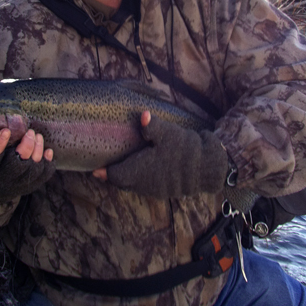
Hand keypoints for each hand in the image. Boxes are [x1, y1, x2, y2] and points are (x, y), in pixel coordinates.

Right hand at [0, 129, 54, 201]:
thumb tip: (7, 119)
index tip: (6, 131)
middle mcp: (1, 178)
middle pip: (16, 164)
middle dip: (26, 146)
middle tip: (30, 132)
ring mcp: (17, 183)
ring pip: (32, 169)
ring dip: (38, 150)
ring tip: (38, 136)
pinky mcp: (30, 185)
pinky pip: (43, 174)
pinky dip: (47, 161)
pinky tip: (48, 150)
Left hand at [103, 112, 228, 198]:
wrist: (210, 166)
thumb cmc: (186, 149)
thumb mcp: (168, 133)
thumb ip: (152, 125)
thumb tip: (143, 115)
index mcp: (140, 172)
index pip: (115, 176)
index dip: (105, 172)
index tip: (95, 169)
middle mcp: (146, 184)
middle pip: (123, 183)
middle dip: (114, 176)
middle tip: (105, 169)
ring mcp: (157, 190)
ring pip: (135, 186)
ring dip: (128, 178)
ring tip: (123, 167)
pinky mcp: (168, 190)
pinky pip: (147, 187)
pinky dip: (141, 179)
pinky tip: (144, 168)